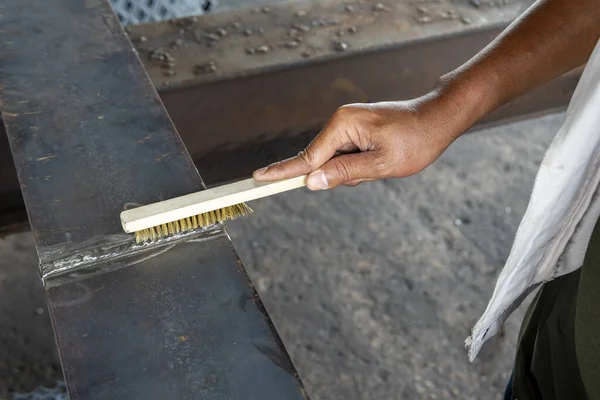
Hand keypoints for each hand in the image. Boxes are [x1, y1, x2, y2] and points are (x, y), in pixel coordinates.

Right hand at [253, 94, 467, 189]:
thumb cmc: (415, 141)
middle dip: (340, 175)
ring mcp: (347, 125)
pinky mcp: (355, 131)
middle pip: (321, 161)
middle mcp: (340, 121)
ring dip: (354, 171)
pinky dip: (359, 165)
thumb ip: (344, 173)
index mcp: (342, 125)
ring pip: (335, 162)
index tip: (257, 180)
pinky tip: (380, 159)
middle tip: (373, 169)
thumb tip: (311, 181)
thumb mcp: (381, 164)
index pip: (307, 157)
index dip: (283, 172)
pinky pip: (346, 156)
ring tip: (384, 161)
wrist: (438, 119)